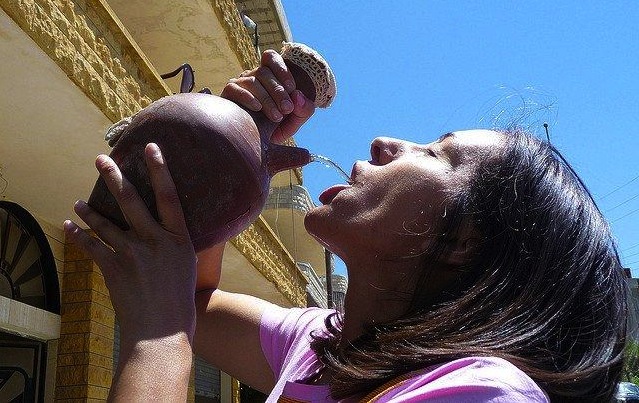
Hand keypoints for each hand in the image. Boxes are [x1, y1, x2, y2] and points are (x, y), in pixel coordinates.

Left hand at [64, 144, 196, 344]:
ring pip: (105, 223)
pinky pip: (91, 246)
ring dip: (88, 210)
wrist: (162, 331)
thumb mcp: (187, 268)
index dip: (160, 169)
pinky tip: (69, 227)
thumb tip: (169, 233)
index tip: (151, 148)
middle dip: (114, 177)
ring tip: (77, 201)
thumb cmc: (180, 302)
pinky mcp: (113, 269)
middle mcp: (154, 240)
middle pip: (131, 201)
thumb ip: (175, 245)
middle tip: (101, 159)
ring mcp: (132, 254)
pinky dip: (78, 236)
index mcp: (178, 239)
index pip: (169, 196)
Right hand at [221, 49, 314, 143]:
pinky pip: (235, 89)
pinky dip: (248, 97)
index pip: (271, 58)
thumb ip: (304, 109)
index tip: (292, 88)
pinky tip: (257, 109)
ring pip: (252, 81)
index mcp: (269, 76)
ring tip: (276, 117)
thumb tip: (298, 96)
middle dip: (278, 90)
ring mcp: (239, 84)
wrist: (255, 145)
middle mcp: (253, 77)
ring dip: (267, 98)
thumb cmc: (276, 129)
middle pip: (264, 71)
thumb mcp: (295, 121)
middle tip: (287, 108)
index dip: (281, 68)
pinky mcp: (228, 94)